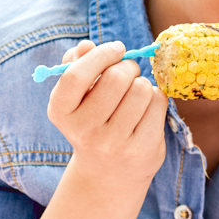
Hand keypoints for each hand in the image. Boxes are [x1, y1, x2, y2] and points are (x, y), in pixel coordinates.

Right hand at [46, 40, 167, 189]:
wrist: (107, 172)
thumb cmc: (92, 121)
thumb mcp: (76, 98)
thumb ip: (76, 66)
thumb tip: (86, 45)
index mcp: (60, 112)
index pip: (76, 76)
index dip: (101, 55)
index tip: (117, 48)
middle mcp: (84, 130)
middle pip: (116, 79)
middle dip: (128, 67)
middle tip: (129, 72)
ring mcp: (114, 142)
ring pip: (141, 90)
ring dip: (142, 84)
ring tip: (135, 95)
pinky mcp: (141, 149)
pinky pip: (157, 104)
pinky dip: (156, 98)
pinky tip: (146, 108)